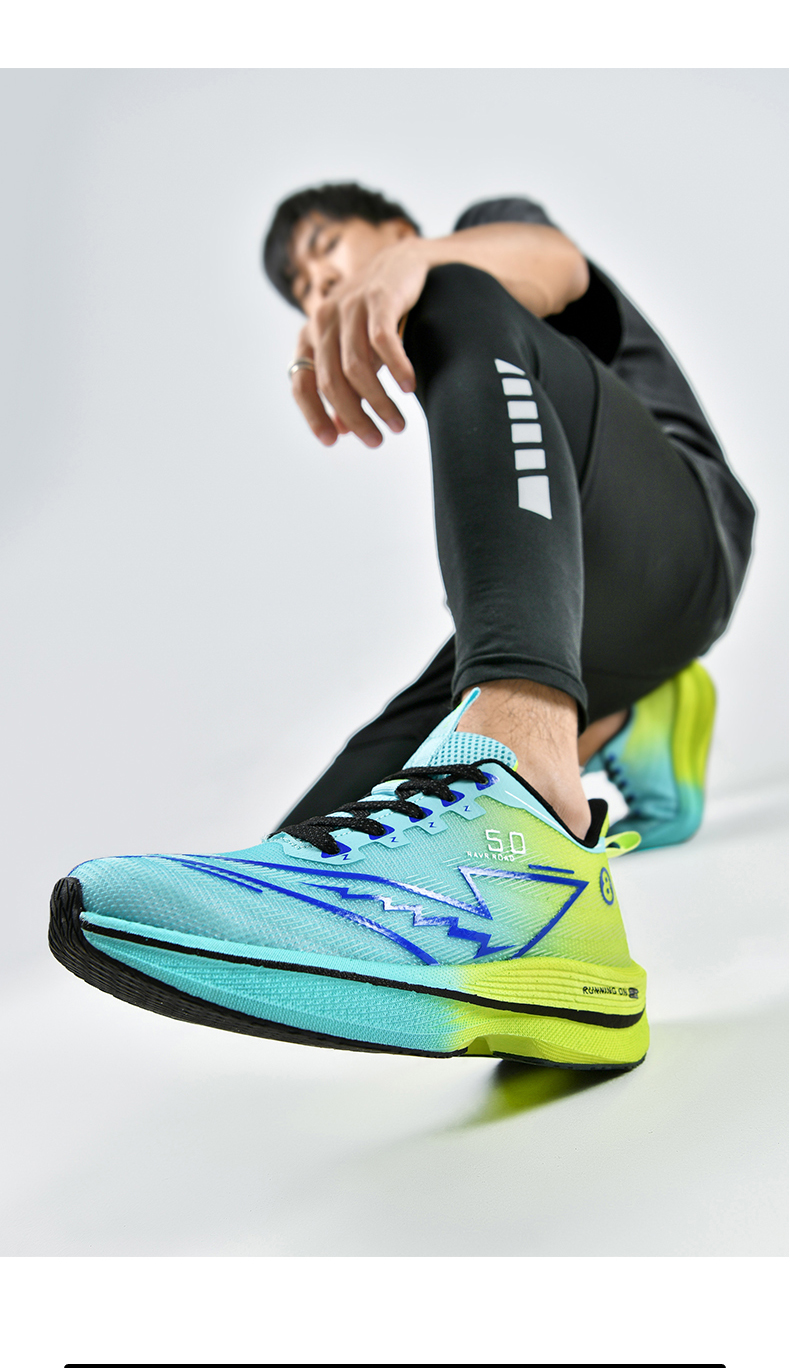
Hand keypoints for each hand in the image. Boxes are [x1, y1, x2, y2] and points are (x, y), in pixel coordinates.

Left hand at [290, 239, 428, 447]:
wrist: (401, 264)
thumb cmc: (374, 317)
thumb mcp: (355, 353)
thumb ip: (346, 388)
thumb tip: (343, 431)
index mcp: (311, 337)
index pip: (301, 384)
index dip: (314, 415)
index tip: (333, 442)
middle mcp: (323, 321)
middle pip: (331, 383)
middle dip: (355, 417)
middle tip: (377, 440)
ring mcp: (349, 307)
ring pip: (357, 368)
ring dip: (379, 402)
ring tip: (398, 424)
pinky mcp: (378, 298)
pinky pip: (382, 341)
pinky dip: (396, 368)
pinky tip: (409, 387)